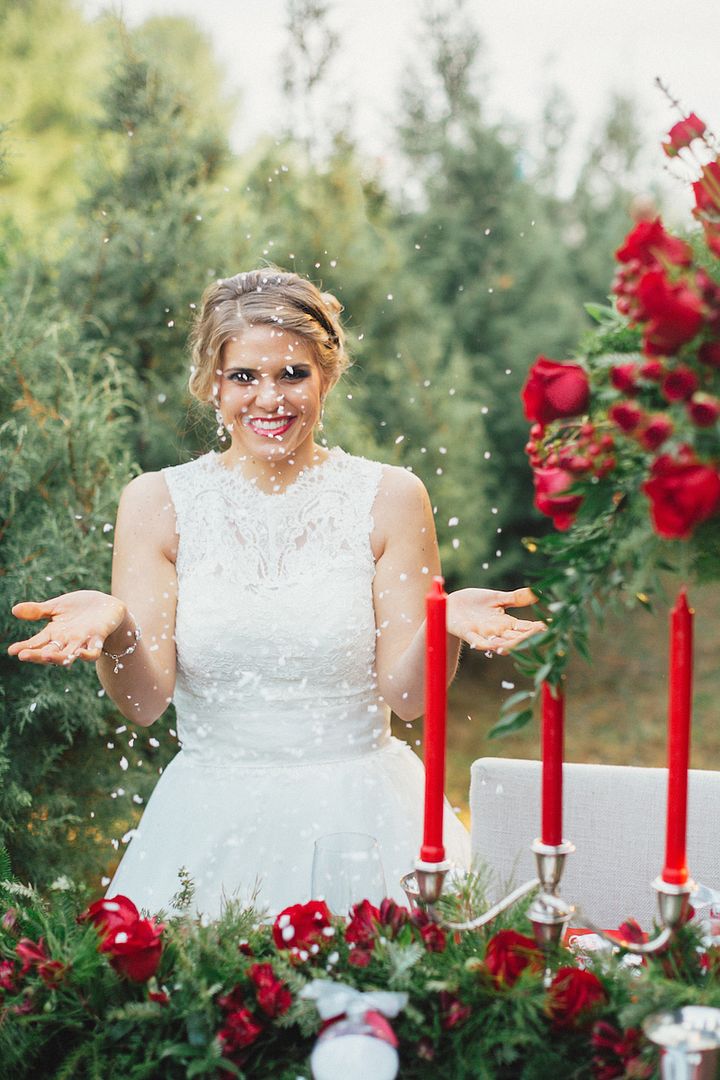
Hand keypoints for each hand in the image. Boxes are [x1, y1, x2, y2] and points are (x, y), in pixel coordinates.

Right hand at [8, 591, 126, 666]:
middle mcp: (66, 640)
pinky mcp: (98, 639)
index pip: (36, 642)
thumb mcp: (57, 606)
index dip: (25, 647)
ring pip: (68, 654)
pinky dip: (87, 654)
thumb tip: (14, 610)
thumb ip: (38, 611)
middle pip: (49, 651)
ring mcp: (82, 641)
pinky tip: (80, 654)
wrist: (107, 605)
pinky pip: (92, 652)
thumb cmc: (81, 607)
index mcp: (54, 632)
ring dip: (57, 657)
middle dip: (37, 655)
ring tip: (46, 655)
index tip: (11, 651)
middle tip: (23, 656)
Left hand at [446, 587, 545, 653]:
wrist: (448, 605)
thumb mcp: (497, 598)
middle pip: (516, 638)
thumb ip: (515, 598)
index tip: (552, 625)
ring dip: (508, 645)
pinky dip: (483, 644)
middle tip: (540, 635)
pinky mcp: (467, 632)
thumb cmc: (474, 603)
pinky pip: (476, 640)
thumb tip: (537, 592)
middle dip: (527, 638)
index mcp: (505, 623)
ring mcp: (482, 633)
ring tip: (520, 643)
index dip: (538, 628)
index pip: (525, 628)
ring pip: (498, 643)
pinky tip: (491, 646)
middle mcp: (497, 632)